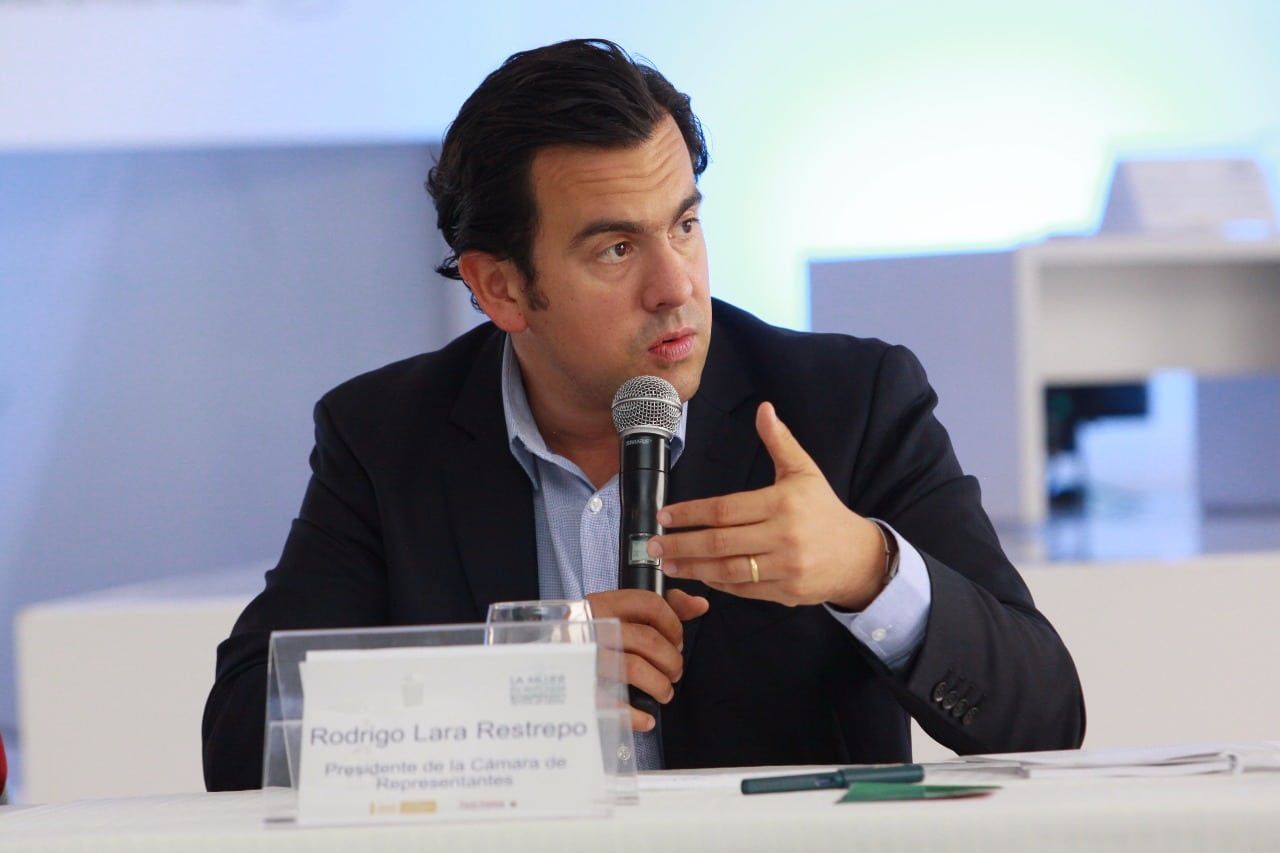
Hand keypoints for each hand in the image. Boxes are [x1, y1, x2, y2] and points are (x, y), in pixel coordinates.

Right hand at [585, 588, 708, 731]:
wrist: (539, 657)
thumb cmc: (589, 633)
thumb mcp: (618, 611)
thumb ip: (663, 605)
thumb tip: (700, 605)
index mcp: (604, 604)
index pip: (649, 604)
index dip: (673, 624)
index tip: (678, 641)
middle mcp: (594, 627)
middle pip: (647, 640)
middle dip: (671, 660)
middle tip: (675, 672)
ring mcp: (586, 658)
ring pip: (634, 669)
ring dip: (660, 686)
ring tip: (664, 692)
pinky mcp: (579, 688)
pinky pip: (612, 703)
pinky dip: (635, 715)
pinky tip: (645, 718)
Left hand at [649, 402, 886, 609]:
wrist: (858, 556)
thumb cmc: (823, 510)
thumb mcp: (804, 471)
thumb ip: (779, 442)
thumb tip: (764, 409)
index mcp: (782, 503)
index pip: (725, 509)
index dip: (691, 513)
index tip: (664, 515)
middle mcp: (783, 536)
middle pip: (721, 542)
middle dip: (682, 544)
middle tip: (653, 544)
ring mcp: (785, 567)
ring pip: (728, 570)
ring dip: (693, 567)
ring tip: (667, 563)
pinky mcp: (786, 592)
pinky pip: (744, 589)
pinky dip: (718, 582)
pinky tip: (698, 574)